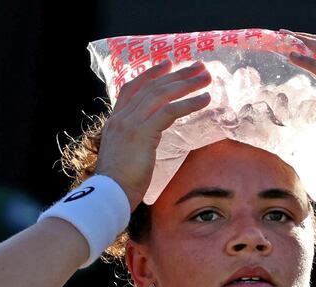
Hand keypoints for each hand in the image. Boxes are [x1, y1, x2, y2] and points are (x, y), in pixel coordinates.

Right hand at [95, 60, 211, 208]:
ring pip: (161, 95)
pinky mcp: (143, 133)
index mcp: (115, 121)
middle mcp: (121, 118)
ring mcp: (130, 124)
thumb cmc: (119, 185)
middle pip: (151, 87)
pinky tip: (205, 100)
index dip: (150, 74)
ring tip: (206, 78)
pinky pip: (170, 111)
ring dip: (186, 84)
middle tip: (198, 66)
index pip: (132, 88)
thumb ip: (135, 145)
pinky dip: (189, 103)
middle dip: (177, 74)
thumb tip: (147, 145)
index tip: (168, 64)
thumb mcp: (125, 157)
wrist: (108, 195)